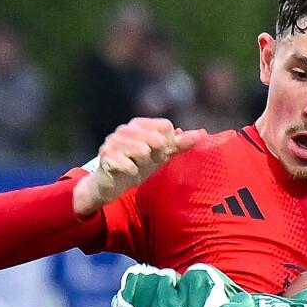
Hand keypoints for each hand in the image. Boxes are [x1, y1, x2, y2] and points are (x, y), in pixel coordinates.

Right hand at [72, 117, 204, 215]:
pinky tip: (129, 172)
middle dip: (156, 155)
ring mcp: (113, 141)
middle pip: (156, 138)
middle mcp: (125, 129)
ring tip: (137, 165)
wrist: (112, 183)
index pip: (165, 126)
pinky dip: (132, 171)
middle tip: (147, 161)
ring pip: (142, 150)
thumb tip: (201, 133)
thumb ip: (179, 144)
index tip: (159, 153)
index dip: (167, 143)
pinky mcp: (106, 156)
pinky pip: (127, 164)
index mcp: (139, 124)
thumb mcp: (160, 155)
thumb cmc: (137, 165)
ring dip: (143, 163)